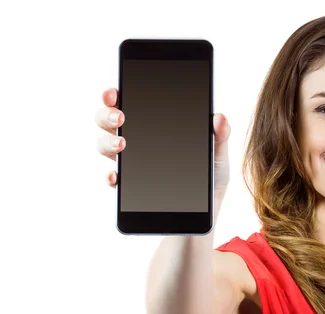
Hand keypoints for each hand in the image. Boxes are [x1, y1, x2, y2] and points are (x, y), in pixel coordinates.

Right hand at [95, 88, 230, 194]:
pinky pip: (114, 179)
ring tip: (122, 144)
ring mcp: (131, 163)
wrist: (206, 209)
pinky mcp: (131, 188)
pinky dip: (111, 176)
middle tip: (121, 117)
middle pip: (108, 121)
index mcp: (155, 125)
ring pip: (104, 146)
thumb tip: (220, 117)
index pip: (130, 101)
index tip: (115, 92)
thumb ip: (220, 135)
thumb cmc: (210, 175)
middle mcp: (138, 140)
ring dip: (107, 142)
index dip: (115, 94)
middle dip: (107, 114)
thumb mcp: (218, 153)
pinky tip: (116, 176)